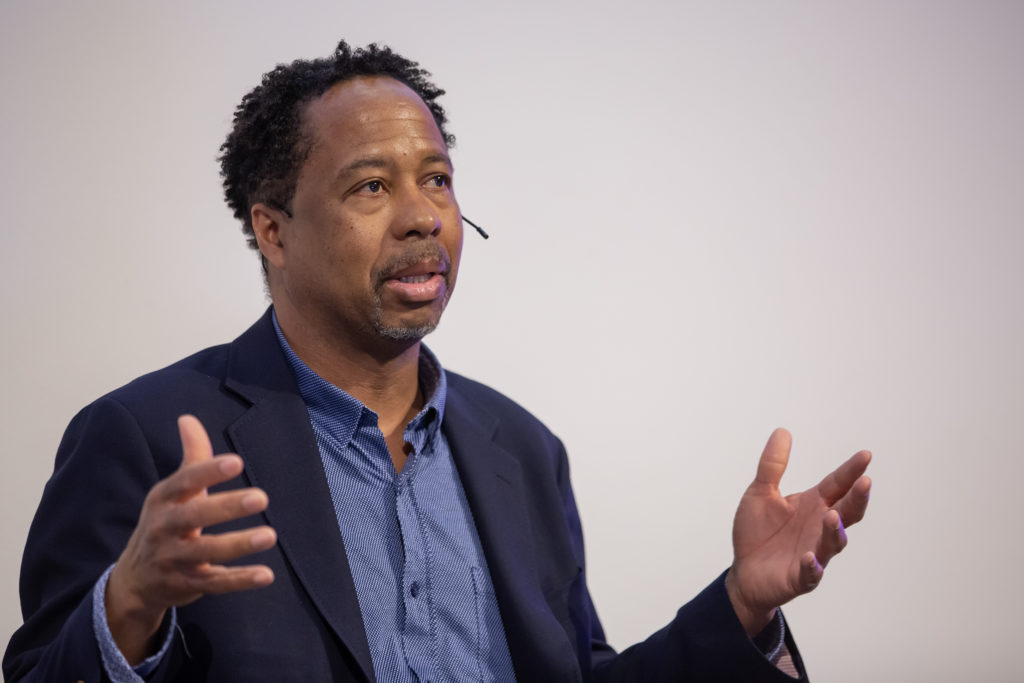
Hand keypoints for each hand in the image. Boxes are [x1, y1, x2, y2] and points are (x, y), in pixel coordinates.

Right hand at [105, 415, 276, 663]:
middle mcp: (165, 528)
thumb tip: (188, 418)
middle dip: (226, 507)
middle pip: (195, 516)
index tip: (237, 462)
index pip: (185, 481)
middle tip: (262, 497)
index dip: (209, 471)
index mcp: (164, 499)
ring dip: (238, 545)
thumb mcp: (173, 491)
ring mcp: (174, 559)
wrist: (135, 579)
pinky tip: (266, 575)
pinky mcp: (186, 584)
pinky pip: (214, 583)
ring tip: (270, 535)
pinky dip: (240, 580)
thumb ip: (191, 458)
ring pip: (206, 552)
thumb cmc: (166, 522)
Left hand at [725, 428, 871, 634]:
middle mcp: (818, 527)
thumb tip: (782, 431)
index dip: (851, 471)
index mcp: (813, 505)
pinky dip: (812, 566)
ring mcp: (814, 553)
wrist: (743, 571)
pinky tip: (808, 558)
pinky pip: (810, 573)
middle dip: (857, 498)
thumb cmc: (757, 533)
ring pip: (833, 542)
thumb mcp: (760, 493)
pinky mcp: (800, 577)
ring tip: (832, 515)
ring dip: (834, 530)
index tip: (865, 455)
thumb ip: (772, 465)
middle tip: (865, 482)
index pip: (837, 485)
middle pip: (847, 513)